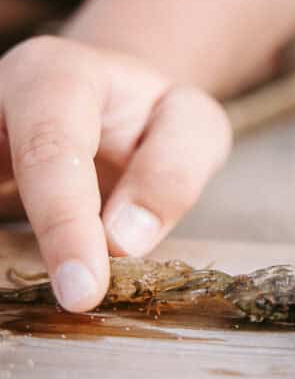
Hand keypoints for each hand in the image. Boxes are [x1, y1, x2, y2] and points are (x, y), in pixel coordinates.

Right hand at [0, 37, 229, 310]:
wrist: (113, 103)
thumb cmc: (152, 116)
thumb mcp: (191, 125)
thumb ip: (171, 172)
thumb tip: (123, 241)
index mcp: (56, 77)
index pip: (51, 151)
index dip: (64, 224)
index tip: (82, 291)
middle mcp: (0, 100)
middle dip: (32, 239)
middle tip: (69, 301)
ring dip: (9, 249)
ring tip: (41, 286)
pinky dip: (5, 251)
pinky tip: (24, 277)